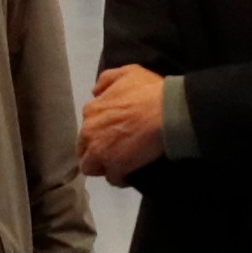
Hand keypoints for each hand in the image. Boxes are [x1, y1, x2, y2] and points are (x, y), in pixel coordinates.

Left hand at [78, 64, 170, 180]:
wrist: (167, 111)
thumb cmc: (149, 91)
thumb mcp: (127, 73)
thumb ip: (107, 80)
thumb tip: (95, 92)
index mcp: (91, 110)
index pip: (86, 127)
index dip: (98, 131)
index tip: (113, 132)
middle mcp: (89, 132)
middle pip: (84, 149)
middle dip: (95, 150)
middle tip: (114, 150)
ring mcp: (101, 152)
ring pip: (90, 167)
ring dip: (102, 166)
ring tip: (118, 164)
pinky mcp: (116, 168)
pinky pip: (112, 179)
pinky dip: (120, 177)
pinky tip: (129, 173)